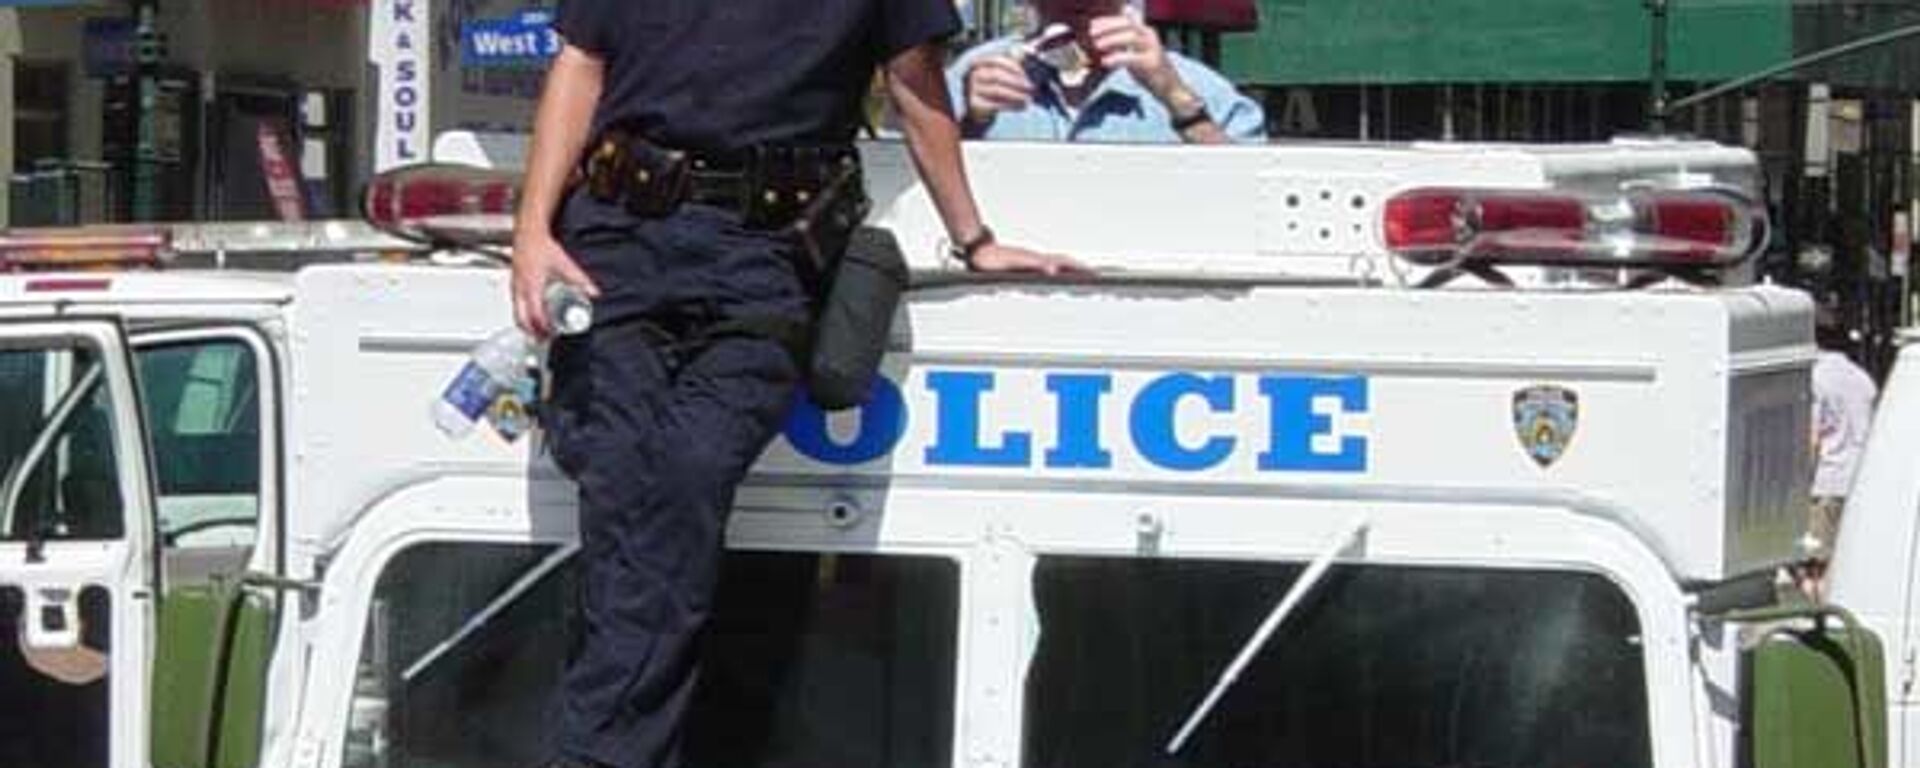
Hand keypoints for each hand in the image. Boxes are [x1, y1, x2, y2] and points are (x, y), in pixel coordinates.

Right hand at [511, 232, 599, 338]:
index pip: (535, 315)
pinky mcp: (514, 282)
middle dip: (531, 332)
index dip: (542, 328)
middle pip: (522, 319)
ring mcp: (515, 286)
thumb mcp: (564, 264)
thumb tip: (593, 293)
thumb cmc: (541, 246)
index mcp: (532, 287)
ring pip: (516, 312)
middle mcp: (520, 289)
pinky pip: (515, 303)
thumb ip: (580, 280)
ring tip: (538, 331)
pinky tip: (530, 313)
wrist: (528, 233)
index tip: (551, 334)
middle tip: (543, 339)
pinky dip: (521, 313)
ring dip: (526, 324)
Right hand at [963, 54, 1033, 124]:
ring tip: (1028, 98)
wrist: (979, 107)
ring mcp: (973, 89)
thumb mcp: (1001, 71)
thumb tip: (1029, 51)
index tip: (1026, 74)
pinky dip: (1011, 105)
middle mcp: (974, 74)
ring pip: (997, 90)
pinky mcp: (975, 104)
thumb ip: (1013, 61)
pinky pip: (995, 104)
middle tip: (1031, 87)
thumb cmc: (994, 85)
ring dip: (1016, 94)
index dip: (1012, 66)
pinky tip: (1022, 106)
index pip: (997, 60)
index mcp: (981, 62)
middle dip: (1016, 81)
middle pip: (997, 75)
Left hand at [966, 242, 1088, 275]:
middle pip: (1064, 263)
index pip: (1065, 263)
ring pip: (1056, 264)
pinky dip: (1057, 270)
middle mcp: (1036, 260)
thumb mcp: (1015, 263)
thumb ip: (1035, 265)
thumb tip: (1052, 269)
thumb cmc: (991, 259)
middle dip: (1080, 269)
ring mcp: (1031, 261)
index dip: (1080, 268)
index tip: (1094, 273)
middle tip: (1095, 275)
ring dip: (1070, 269)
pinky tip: (1056, 275)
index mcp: (1037, 260)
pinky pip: (1046, 266)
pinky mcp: (1024, 264)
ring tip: (1082, 276)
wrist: (977, 251)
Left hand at [1088, 12, 1180, 102]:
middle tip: (1092, 33)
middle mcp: (1150, 37)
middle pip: (1128, 25)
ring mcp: (1152, 50)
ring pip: (1131, 37)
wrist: (1171, 88)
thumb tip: (1102, 38)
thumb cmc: (1149, 70)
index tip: (1092, 25)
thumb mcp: (1135, 53)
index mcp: (1145, 32)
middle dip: (1108, 27)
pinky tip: (1105, 62)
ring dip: (1112, 39)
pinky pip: (1132, 57)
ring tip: (1097, 45)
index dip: (1108, 21)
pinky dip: (1117, 58)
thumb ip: (1122, 44)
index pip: (1125, 20)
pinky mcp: (1152, 64)